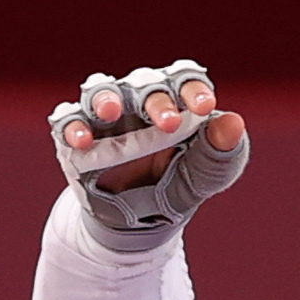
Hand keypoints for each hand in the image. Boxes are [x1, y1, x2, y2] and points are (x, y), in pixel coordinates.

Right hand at [46, 62, 249, 249]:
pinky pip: (67, 121)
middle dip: (155, 99)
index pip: (183, 78)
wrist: (142, 221)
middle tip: (170, 124)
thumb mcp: (207, 173)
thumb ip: (222, 150)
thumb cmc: (180, 183)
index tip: (205, 107)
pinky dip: (72, 126)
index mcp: (174, 99)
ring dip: (105, 98)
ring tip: (110, 113)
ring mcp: (105, 118)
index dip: (192, 88)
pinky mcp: (78, 137)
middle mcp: (137, 100)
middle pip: (143, 83)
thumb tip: (232, 123)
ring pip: (100, 90)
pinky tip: (81, 142)